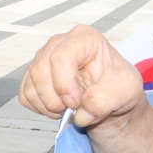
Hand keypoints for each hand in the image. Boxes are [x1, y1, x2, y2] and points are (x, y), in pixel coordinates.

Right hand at [19, 25, 143, 129]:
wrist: (111, 99)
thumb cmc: (119, 87)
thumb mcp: (127, 90)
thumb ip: (105, 100)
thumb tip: (81, 114)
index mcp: (84, 38)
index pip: (61, 57)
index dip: (64, 84)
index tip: (76, 103)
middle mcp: (58, 43)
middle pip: (39, 71)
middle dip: (55, 99)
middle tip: (74, 110)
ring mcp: (42, 59)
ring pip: (30, 86)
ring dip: (48, 106)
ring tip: (68, 110)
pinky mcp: (32, 76)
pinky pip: (25, 95)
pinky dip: (40, 108)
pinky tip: (58, 107)